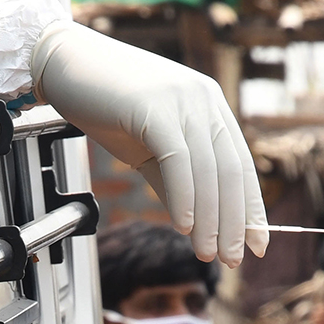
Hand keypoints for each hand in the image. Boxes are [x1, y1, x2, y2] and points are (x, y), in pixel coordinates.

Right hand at [31, 21, 267, 267]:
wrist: (65, 64)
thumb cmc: (108, 107)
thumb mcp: (150, 150)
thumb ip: (176, 181)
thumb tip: (201, 226)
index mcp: (211, 108)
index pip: (243, 166)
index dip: (252, 209)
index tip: (258, 244)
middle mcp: (204, 101)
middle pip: (231, 173)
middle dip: (234, 223)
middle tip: (232, 259)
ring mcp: (182, 101)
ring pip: (208, 171)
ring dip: (210, 219)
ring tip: (207, 252)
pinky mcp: (155, 107)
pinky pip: (178, 161)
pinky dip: (184, 197)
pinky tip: (184, 225)